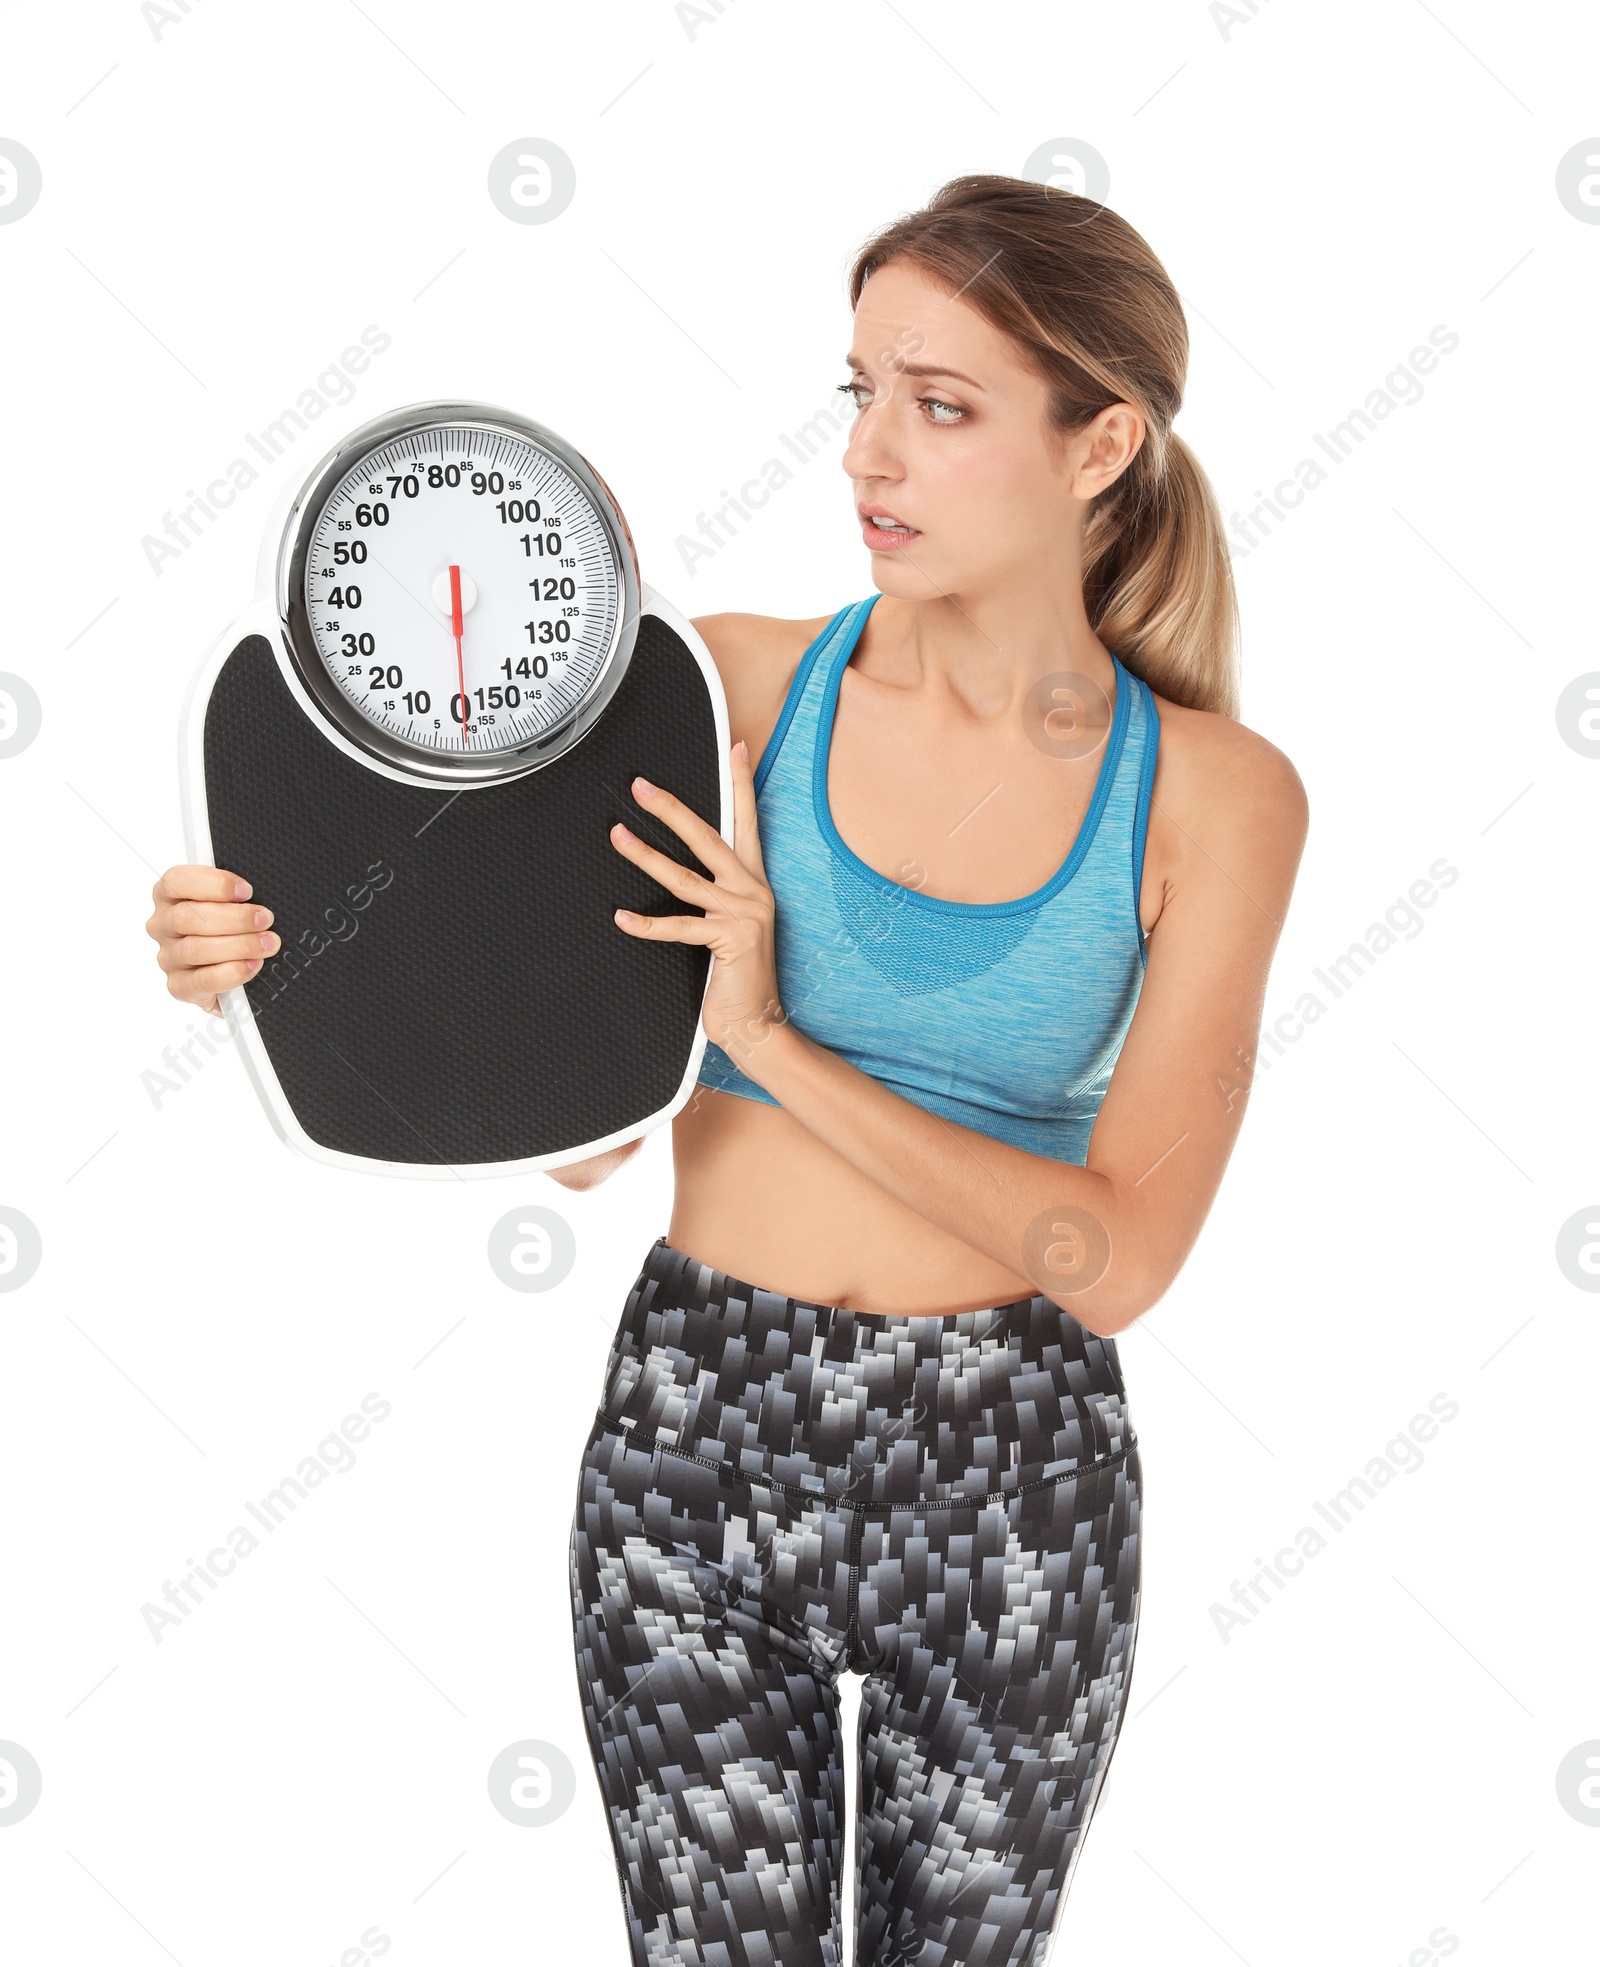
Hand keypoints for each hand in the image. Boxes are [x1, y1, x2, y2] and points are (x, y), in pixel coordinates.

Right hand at [145, 865, 279, 1013]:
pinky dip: (232, 972)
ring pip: (195, 949)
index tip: (246, 891)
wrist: (232, 978)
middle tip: (264, 919)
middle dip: (234, 918)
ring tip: (267, 944)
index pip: (177, 881)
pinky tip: (252, 965)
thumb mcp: (231, 904)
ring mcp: (168, 957)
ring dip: (239, 945)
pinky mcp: (179, 986)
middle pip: (186, 917)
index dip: (214, 884)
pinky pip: (203, 980)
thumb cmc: (230, 930)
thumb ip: (235, 896)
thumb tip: (261, 892)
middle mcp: (163, 926)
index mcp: (169, 896)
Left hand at [608, 741, 786, 1069]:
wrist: (758, 1022)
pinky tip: (622, 919)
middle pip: (709, 838)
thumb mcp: (732, 928)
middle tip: (641, 787)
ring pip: (684, 878)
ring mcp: (743, 915)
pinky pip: (678, 928)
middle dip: (672, 809)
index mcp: (755, 883)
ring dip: (645, 856)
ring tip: (616, 838)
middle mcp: (753, 891)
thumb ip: (717, 899)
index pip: (749, 822)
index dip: (743, 784)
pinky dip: (647, 925)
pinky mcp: (729, 941)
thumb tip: (686, 875)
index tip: (737, 747)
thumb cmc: (739, 977)